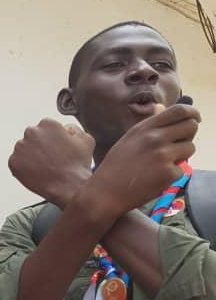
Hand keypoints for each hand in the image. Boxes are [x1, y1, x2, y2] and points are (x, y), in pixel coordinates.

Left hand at [8, 119, 93, 207]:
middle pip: (33, 136)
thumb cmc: (78, 165)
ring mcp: (20, 148)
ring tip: (44, 166)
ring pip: (24, 149)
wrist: (69, 187)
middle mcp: (31, 132)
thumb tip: (65, 128)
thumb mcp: (86, 139)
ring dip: (31, 155)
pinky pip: (16, 162)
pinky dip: (24, 167)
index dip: (53, 139)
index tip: (57, 148)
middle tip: (50, 158)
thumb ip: (73, 128)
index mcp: (47, 124)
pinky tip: (37, 172)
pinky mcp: (13, 162)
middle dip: (40, 145)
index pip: (46, 127)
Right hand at [87, 103, 199, 217]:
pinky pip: (182, 169)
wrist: (105, 192)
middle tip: (179, 144)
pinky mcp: (168, 173)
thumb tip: (162, 107)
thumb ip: (148, 125)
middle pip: (191, 126)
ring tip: (163, 163)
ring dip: (182, 156)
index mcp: (145, 128)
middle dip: (189, 135)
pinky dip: (172, 174)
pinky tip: (155, 178)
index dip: (192, 113)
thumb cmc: (115, 167)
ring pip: (190, 148)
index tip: (194, 119)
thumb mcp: (128, 139)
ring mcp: (163, 155)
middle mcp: (155, 138)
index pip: (179, 111)